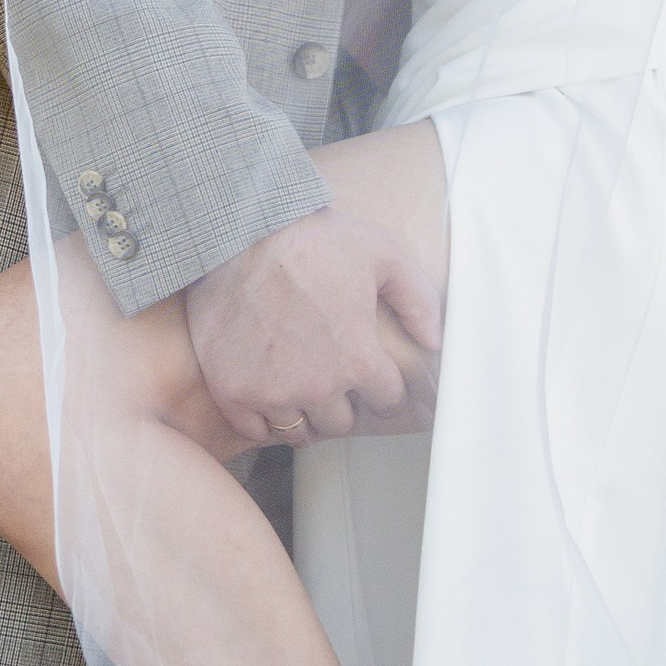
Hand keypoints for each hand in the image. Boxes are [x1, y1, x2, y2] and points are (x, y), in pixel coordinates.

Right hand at [188, 205, 441, 446]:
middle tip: (331, 379)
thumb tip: (435, 341)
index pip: (386, 398)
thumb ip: (418, 299)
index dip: (382, 384)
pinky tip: (266, 396)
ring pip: (299, 432)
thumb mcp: (383, 254)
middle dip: (342, 403)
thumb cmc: (314, 239)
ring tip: (300, 391)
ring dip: (304, 415)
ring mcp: (270, 393)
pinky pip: (254, 430)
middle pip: (341, 423)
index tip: (372, 374)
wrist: (241, 233)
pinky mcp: (231, 391)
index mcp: (357, 360)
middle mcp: (316, 386)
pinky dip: (261, 419)